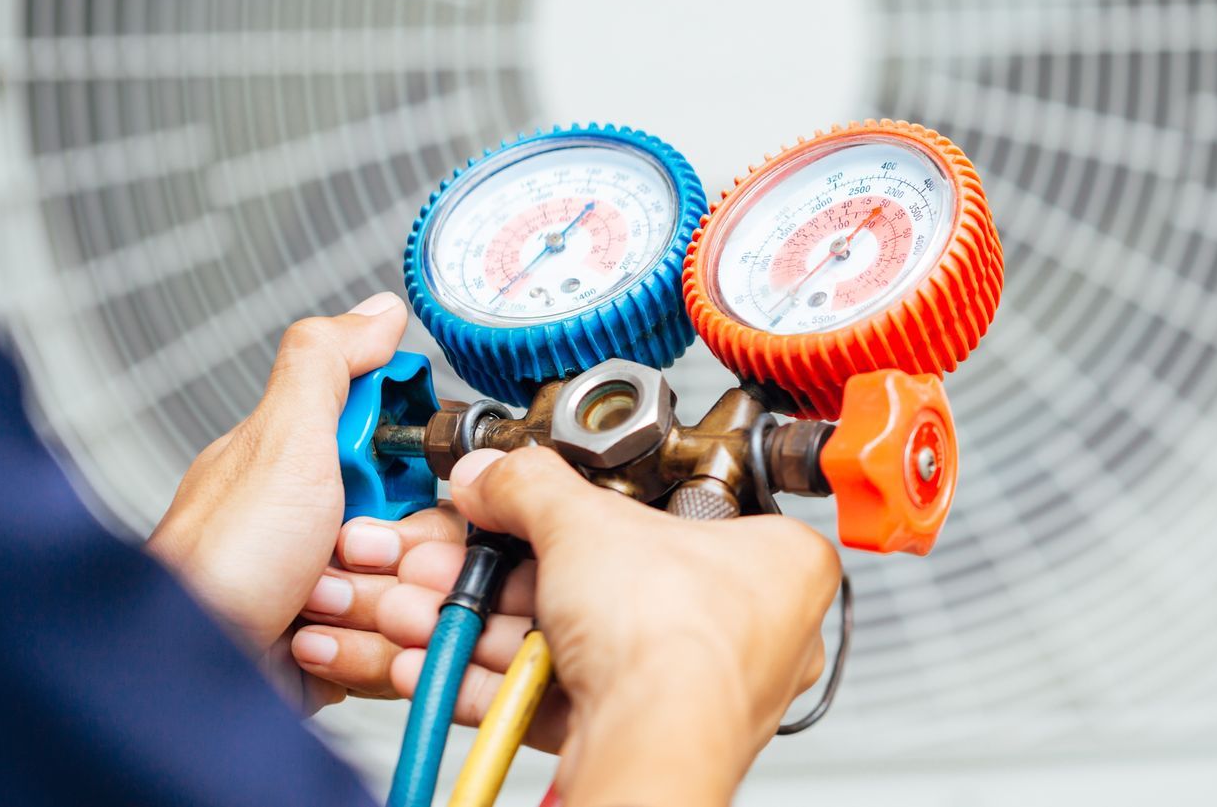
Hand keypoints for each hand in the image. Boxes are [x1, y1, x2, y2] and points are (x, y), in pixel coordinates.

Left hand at [145, 293, 463, 707]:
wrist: (188, 674)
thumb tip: (377, 310)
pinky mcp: (340, 653)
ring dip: (378, 609)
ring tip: (317, 611)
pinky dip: (368, 656)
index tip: (377, 495)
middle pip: (426, 537)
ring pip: (419, 598)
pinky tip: (320, 647)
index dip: (411, 485)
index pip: (412, 467)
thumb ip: (327, 366)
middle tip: (337, 561)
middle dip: (393, 557)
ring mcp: (331, 593)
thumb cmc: (217, 565)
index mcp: (307, 470)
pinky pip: (399, 654)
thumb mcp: (281, 441)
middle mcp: (320, 530)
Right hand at [347, 447, 841, 804]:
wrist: (651, 742)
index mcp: (782, 561)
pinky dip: (498, 680)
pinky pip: (561, 697)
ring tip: (434, 603)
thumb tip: (498, 474)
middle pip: (613, 584)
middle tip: (468, 555)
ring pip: (578, 644)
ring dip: (491, 625)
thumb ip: (532, 488)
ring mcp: (699, 689)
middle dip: (514, 573)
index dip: (601, 506)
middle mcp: (754, 631)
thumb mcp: (587, 523)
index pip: (683, 513)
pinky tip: (446, 661)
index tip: (542, 502)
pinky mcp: (644, 735)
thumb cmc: (675, 638)